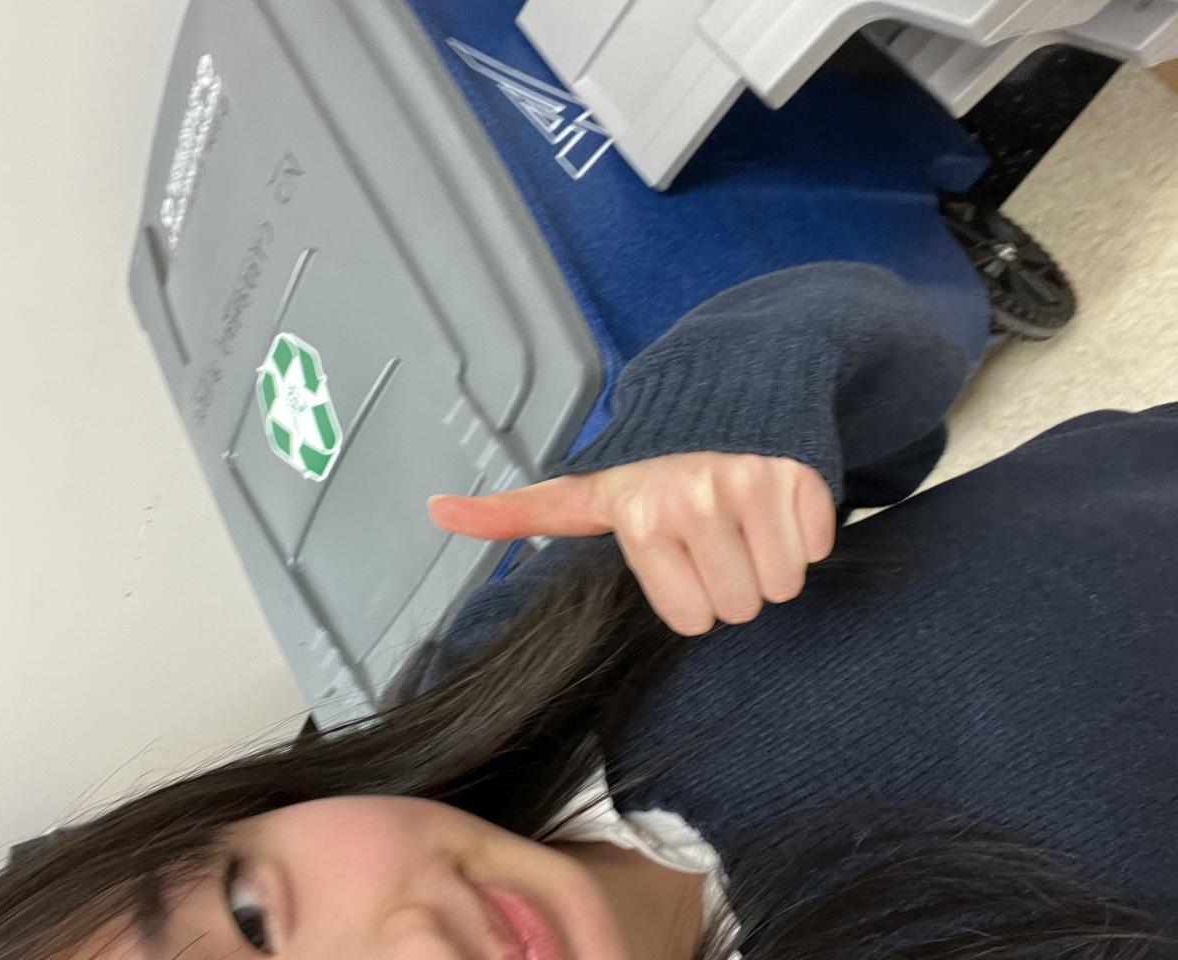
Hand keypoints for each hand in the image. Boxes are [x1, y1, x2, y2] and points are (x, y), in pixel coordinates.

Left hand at [428, 452, 835, 635]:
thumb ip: (514, 510)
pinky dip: (806, 533)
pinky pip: (818, 549)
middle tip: (718, 533)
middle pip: (739, 608)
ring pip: (782, 585)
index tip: (682, 553)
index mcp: (638, 514)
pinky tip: (777, 501)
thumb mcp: (585, 489)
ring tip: (747, 518)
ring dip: (771, 561)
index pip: (690, 620)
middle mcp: (693, 498)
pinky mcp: (803, 474)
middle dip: (734, 579)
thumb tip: (434, 509)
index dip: (691, 593)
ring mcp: (752, 484)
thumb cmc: (655, 461)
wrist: (730, 389)